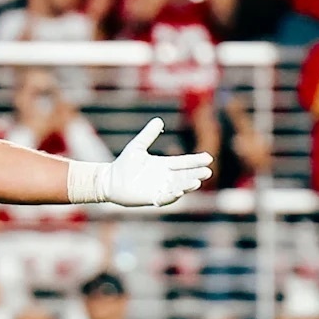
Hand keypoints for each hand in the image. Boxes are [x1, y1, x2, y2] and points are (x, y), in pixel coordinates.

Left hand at [70, 119, 211, 206]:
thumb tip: (158, 119)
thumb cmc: (123, 164)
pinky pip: (164, 198)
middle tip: (207, 171)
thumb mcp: (137, 146)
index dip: (195, 161)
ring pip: (178, 187)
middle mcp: (165, 178)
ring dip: (187, 185)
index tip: (208, 158)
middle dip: (196, 174)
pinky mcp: (151, 198)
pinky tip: (179, 192)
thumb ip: (148, 135)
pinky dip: (172, 196)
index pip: (183, 162)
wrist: (110, 180)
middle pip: (184, 176)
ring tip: (197, 182)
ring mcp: (159, 188)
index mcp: (164, 165)